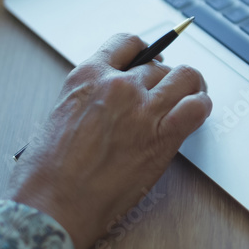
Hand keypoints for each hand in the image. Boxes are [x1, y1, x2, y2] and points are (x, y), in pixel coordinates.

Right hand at [8, 34, 211, 248]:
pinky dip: (202, 106)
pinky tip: (196, 113)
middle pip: (159, 66)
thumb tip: (114, 97)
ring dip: (191, 87)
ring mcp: (142, 109)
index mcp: (87, 75)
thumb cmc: (46, 171)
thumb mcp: (61, 113)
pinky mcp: (162, 137)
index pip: (128, 43)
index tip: (151, 61)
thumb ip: (91, 97)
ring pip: (185, 77)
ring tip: (191, 98)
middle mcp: (118, 85)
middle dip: (164, 80)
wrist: (51, 206)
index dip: (145, 52)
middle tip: (166, 96)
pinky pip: (197, 107)